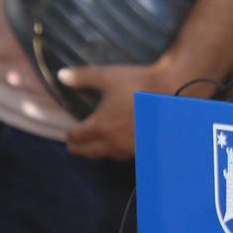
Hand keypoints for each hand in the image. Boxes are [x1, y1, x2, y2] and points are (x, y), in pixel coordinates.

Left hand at [58, 61, 187, 160]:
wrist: (172, 91)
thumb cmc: (138, 83)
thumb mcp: (108, 76)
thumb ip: (83, 77)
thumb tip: (61, 76)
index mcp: (99, 126)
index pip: (77, 137)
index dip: (70, 134)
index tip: (69, 132)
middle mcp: (112, 141)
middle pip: (88, 152)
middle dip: (79, 147)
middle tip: (75, 144)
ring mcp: (129, 147)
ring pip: (106, 156)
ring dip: (97, 151)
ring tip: (95, 146)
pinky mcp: (143, 147)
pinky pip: (123, 155)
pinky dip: (115, 152)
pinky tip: (119, 145)